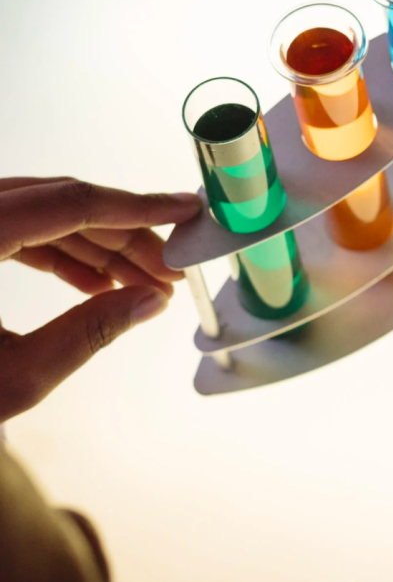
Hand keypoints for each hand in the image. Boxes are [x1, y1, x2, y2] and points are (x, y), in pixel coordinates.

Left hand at [0, 177, 199, 419]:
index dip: (136, 206)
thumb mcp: (13, 379)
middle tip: (170, 267)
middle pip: (55, 202)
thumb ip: (88, 332)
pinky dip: (57, 253)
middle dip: (122, 233)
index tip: (185, 209)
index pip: (68, 203)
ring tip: (142, 283)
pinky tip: (96, 284)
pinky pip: (12, 231)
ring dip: (95, 245)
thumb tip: (150, 301)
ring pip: (37, 215)